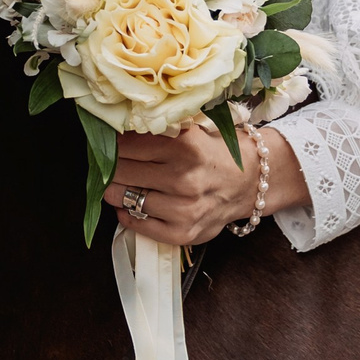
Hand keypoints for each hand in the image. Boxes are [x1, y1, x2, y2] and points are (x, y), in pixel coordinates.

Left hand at [104, 122, 306, 246]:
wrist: (251, 182)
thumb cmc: (214, 151)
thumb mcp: (192, 129)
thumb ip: (159, 128)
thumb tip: (115, 126)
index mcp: (186, 146)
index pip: (126, 144)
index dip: (113, 143)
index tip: (109, 142)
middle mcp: (184, 179)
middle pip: (121, 171)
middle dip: (111, 165)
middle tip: (110, 162)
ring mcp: (184, 210)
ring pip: (124, 198)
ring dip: (115, 190)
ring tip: (119, 182)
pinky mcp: (182, 233)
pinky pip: (137, 224)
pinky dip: (127, 213)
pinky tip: (131, 203)